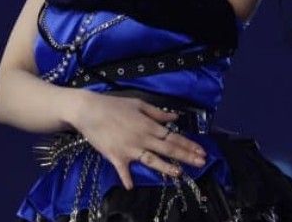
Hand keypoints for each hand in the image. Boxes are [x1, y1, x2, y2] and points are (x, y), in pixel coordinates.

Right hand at [72, 91, 208, 189]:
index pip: (173, 137)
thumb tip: (175, 118)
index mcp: (149, 125)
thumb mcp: (138, 103)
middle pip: (168, 149)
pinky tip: (131, 187)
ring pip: (151, 160)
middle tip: (201, 163)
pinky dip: (127, 178)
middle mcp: (142, 138)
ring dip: (166, 168)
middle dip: (186, 156)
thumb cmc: (114, 105)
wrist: (90, 110)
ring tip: (179, 174)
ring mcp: (130, 149)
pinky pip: (123, 170)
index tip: (201, 151)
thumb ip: (158, 113)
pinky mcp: (116, 157)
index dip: (188, 144)